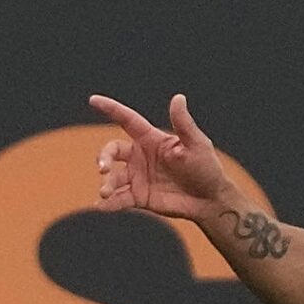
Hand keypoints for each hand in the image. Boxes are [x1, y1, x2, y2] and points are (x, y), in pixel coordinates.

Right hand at [90, 92, 233, 221]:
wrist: (210, 200)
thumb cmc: (206, 168)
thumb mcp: (196, 144)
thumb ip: (183, 123)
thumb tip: (178, 97)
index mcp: (151, 140)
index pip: (127, 120)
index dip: (111, 109)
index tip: (93, 100)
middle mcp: (140, 157)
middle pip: (112, 151)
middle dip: (103, 157)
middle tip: (102, 169)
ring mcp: (138, 177)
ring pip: (113, 177)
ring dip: (106, 185)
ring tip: (105, 193)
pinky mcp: (140, 197)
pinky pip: (120, 199)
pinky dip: (108, 204)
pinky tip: (100, 207)